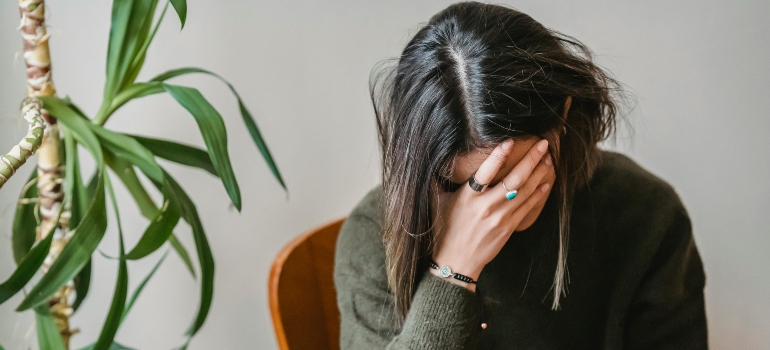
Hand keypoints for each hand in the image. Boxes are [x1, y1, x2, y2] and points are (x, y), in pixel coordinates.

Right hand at [430, 138, 552, 290]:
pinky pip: (527, 207)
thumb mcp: (436, 203)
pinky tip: (546, 182)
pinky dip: (538, 194)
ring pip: (525, 191)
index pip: (485, 172)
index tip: (509, 141)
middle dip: (531, 160)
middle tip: (543, 144)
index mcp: (468, 197)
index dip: (498, 156)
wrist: (456, 262)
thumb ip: (436, 181)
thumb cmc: (444, 231)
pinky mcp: (509, 227)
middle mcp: (486, 206)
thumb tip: (432, 160)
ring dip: (539, 173)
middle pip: (514, 179)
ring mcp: (500, 218)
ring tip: (548, 159)